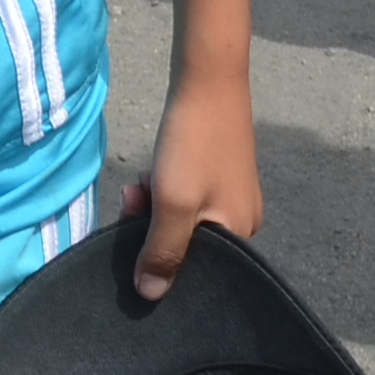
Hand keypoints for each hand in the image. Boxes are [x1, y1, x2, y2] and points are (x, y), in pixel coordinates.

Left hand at [126, 70, 263, 299]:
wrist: (208, 78)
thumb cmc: (194, 144)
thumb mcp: (173, 204)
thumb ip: (161, 252)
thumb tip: (150, 296)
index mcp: (240, 234)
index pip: (196, 272)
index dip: (160, 264)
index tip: (132, 245)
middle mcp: (242, 219)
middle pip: (186, 245)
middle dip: (151, 228)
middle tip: (133, 200)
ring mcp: (231, 195)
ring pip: (180, 219)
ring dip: (152, 206)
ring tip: (139, 182)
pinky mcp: (218, 173)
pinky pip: (184, 198)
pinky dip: (163, 190)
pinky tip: (151, 172)